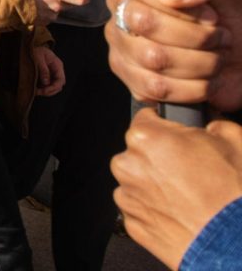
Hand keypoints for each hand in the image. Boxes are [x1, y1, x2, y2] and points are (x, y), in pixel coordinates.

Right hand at [28, 0, 87, 25]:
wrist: (15, 2)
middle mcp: (57, 6)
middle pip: (63, 6)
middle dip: (58, 3)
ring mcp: (51, 16)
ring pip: (54, 13)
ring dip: (48, 9)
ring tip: (36, 4)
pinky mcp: (45, 22)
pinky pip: (47, 19)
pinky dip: (42, 15)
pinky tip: (34, 10)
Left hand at [32, 45, 65, 95]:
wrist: (32, 47)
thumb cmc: (36, 50)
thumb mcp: (38, 57)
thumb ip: (43, 69)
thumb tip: (46, 83)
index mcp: (57, 65)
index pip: (60, 80)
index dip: (53, 87)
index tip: (44, 91)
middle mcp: (57, 71)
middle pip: (58, 86)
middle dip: (49, 91)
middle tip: (38, 92)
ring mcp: (52, 74)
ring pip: (54, 87)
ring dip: (46, 92)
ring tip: (35, 92)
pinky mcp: (47, 76)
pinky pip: (48, 85)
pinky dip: (43, 89)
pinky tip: (35, 89)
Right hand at [105, 0, 239, 110]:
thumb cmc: (232, 17)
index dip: (178, 1)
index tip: (209, 13)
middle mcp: (124, 14)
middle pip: (143, 21)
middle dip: (194, 34)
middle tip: (218, 36)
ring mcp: (124, 49)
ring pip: (152, 57)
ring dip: (199, 62)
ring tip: (215, 58)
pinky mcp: (134, 81)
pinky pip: (156, 87)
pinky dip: (191, 88)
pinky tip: (205, 79)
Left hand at [112, 109, 241, 269]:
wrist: (235, 242)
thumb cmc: (234, 193)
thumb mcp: (234, 139)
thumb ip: (212, 124)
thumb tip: (208, 126)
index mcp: (146, 138)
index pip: (146, 118)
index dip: (165, 125)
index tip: (178, 135)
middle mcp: (128, 165)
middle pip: (139, 151)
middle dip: (161, 156)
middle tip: (191, 169)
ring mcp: (128, 196)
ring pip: (137, 181)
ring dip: (156, 184)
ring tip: (189, 195)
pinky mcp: (133, 224)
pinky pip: (140, 208)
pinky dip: (156, 209)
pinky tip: (181, 212)